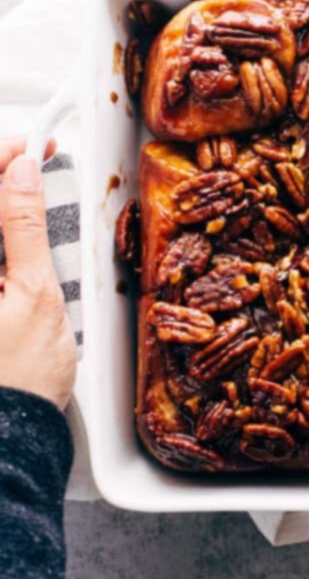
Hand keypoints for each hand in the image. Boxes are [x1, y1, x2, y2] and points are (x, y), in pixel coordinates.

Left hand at [0, 138, 76, 409]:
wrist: (9, 431)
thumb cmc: (21, 377)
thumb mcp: (34, 294)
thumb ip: (23, 226)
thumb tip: (22, 171)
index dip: (0, 159)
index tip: (31, 146)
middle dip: (2, 177)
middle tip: (33, 161)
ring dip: (2, 203)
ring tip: (28, 189)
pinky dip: (0, 231)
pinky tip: (16, 228)